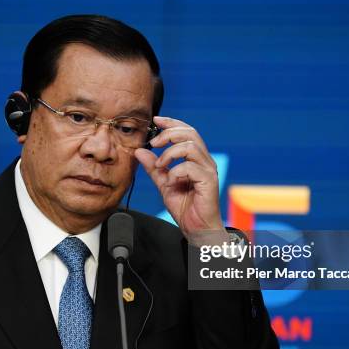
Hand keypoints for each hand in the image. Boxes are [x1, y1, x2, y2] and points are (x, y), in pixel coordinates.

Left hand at [134, 116, 224, 240]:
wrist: (196, 229)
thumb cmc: (185, 207)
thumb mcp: (163, 184)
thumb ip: (154, 168)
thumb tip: (139, 151)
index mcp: (196, 158)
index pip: (186, 131)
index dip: (171, 123)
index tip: (155, 120)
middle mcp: (204, 160)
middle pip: (190, 133)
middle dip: (169, 133)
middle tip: (154, 143)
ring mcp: (208, 170)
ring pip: (191, 146)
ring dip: (170, 153)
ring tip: (161, 166)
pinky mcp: (209, 181)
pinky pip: (190, 167)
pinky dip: (175, 172)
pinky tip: (170, 182)